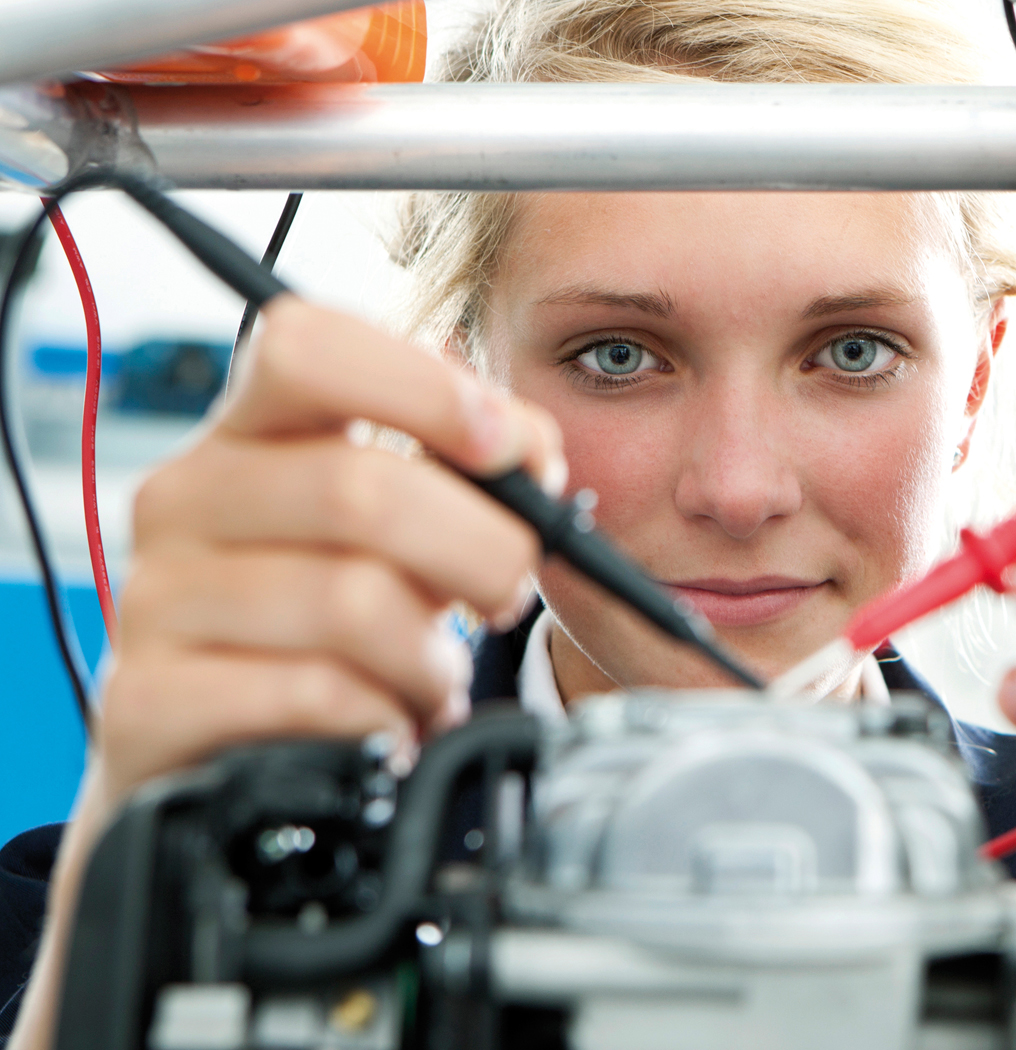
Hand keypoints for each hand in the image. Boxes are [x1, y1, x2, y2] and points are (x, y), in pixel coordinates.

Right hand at [95, 298, 561, 803]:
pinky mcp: (146, 702)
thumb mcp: (406, 530)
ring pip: (349, 602)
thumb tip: (531, 457)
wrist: (225, 755)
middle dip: (479, 550)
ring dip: (431, 655)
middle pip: (359, 488)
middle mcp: (184, 497)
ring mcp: (154, 598)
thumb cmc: (335, 626)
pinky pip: (313, 693)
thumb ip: (469, 473)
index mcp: (249, 430)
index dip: (424, 386)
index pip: (306, 346)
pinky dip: (385, 716)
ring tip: (432, 678)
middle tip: (508, 594)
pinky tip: (387, 726)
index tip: (506, 448)